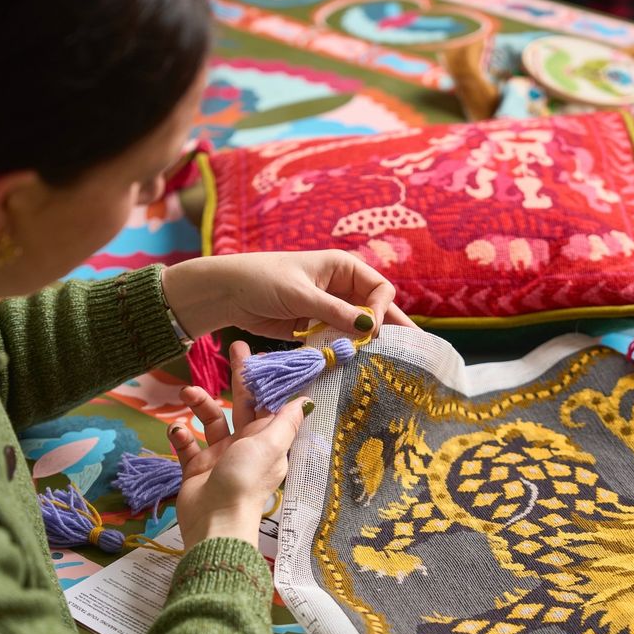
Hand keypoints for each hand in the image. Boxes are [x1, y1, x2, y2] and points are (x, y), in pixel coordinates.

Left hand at [160, 250, 414, 341]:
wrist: (228, 293)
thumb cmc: (264, 280)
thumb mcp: (302, 294)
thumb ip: (335, 312)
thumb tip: (370, 327)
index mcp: (343, 268)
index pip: (379, 289)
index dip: (381, 310)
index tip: (371, 331)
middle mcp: (341, 287)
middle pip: (374, 309)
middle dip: (384, 329)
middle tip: (405, 354)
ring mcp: (329, 308)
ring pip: (357, 328)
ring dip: (365, 344)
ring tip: (383, 364)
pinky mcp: (315, 327)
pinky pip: (337, 340)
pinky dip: (344, 351)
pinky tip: (353, 366)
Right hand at [168, 341, 310, 550]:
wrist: (214, 522)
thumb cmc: (245, 481)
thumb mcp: (270, 445)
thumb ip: (286, 420)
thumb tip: (307, 399)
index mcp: (268, 440)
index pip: (270, 403)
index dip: (267, 380)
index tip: (264, 355)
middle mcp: (247, 446)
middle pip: (243, 404)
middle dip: (238, 378)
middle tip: (234, 347)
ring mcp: (221, 457)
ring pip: (211, 420)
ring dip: (200, 404)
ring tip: (187, 392)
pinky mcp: (197, 469)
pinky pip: (188, 445)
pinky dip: (180, 435)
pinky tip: (176, 429)